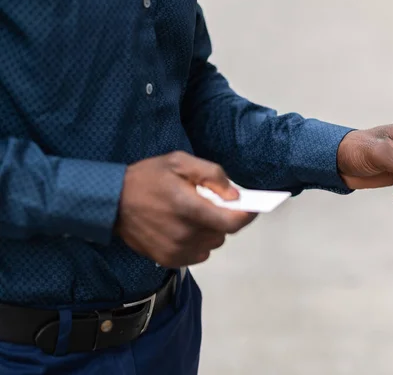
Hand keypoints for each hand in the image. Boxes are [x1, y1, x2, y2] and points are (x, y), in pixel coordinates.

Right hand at [115, 151, 256, 266]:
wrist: (111, 201)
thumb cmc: (147, 178)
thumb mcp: (180, 162)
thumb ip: (212, 175)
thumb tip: (235, 195)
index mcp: (189, 209)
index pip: (232, 222)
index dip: (246, 216)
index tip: (251, 208)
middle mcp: (185, 234)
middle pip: (223, 234)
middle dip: (222, 218)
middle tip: (208, 204)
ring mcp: (176, 250)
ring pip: (212, 245)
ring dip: (210, 231)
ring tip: (193, 216)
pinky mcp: (168, 260)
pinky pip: (198, 255)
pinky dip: (198, 243)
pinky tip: (184, 228)